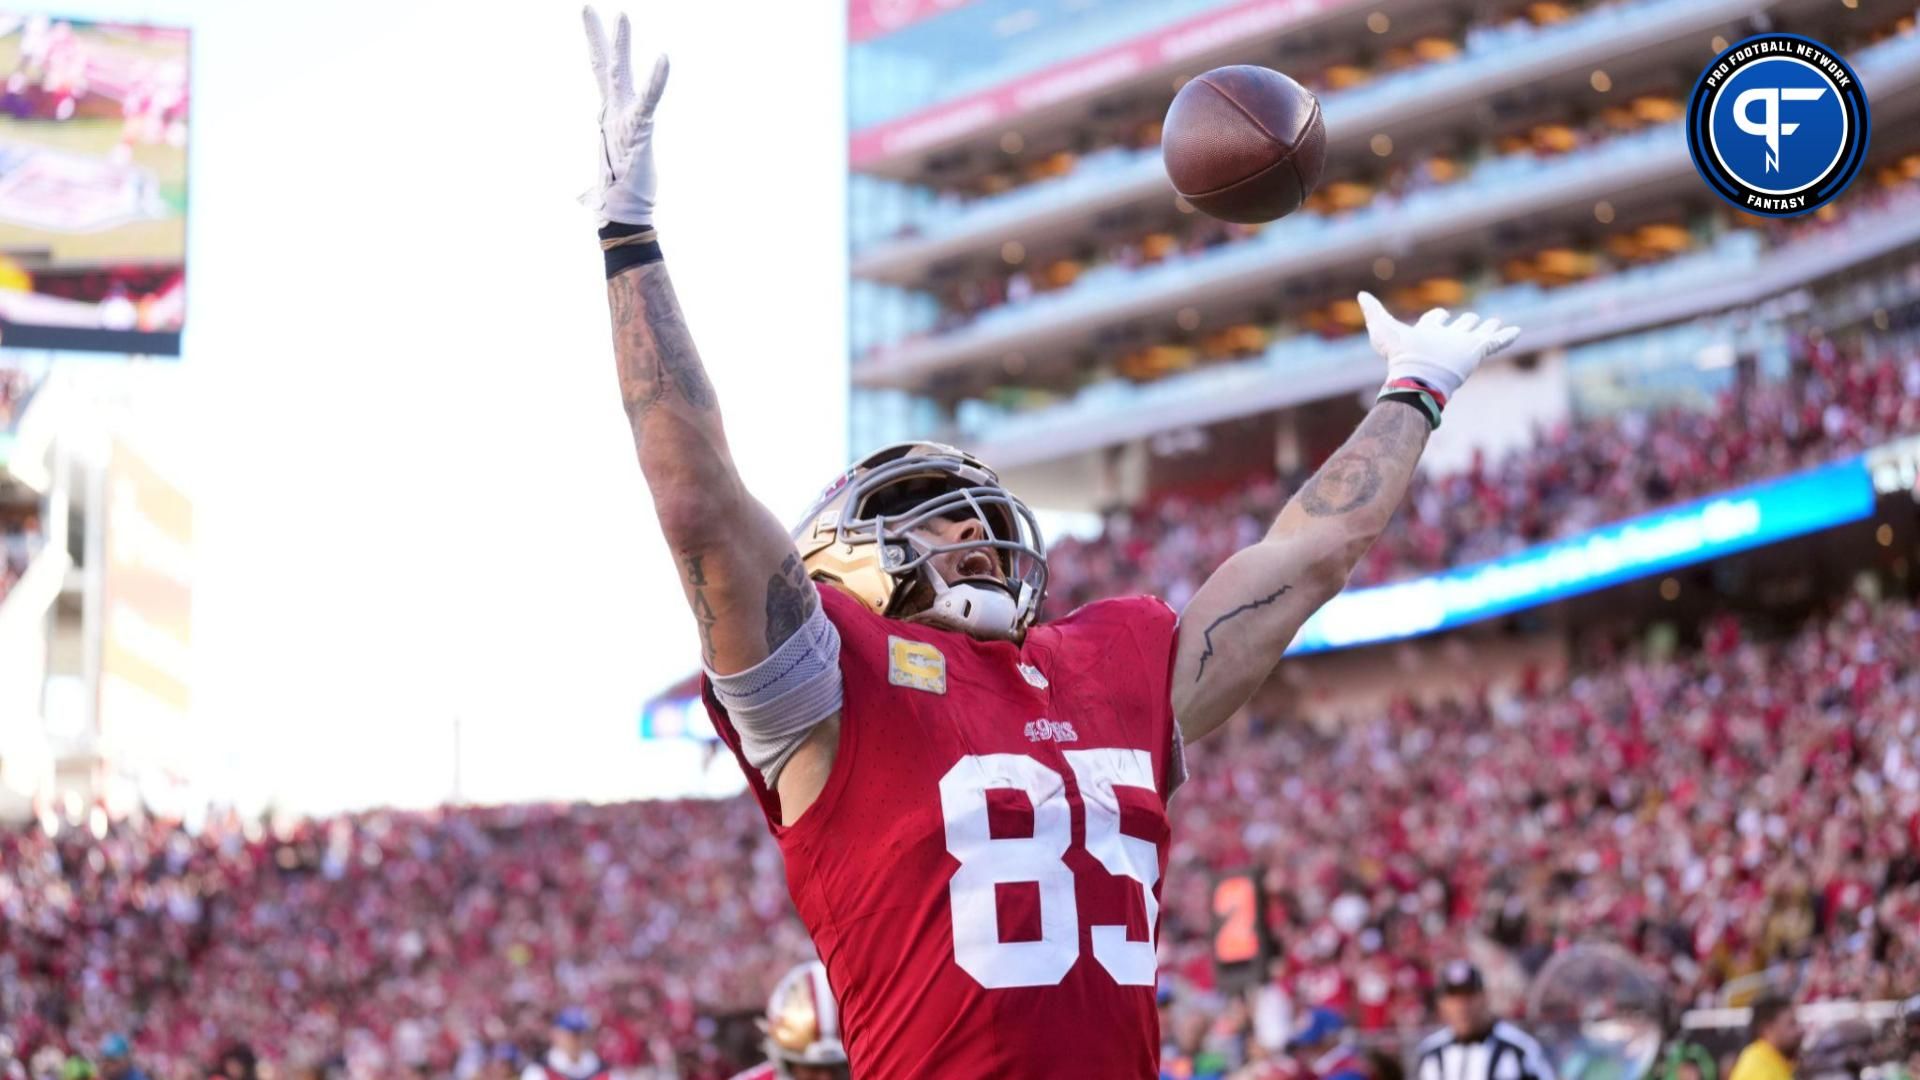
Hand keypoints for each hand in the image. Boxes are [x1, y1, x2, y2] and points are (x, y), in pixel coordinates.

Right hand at [582, 6, 667, 226]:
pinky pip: (649, 99)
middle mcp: (614, 111)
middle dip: (598, 36)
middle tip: (588, 6)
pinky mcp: (639, 129)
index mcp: (612, 113)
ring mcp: (624, 118)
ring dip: (621, 45)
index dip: (596, 45)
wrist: (625, 210)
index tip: (591, 20)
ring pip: (621, 74)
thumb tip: (599, 160)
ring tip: (622, 15)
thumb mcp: (623, 156)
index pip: (601, 72)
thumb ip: (616, 145)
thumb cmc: (624, 187)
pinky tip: (664, 58)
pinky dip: (657, 80)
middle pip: (604, 65)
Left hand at [1355, 291, 1520, 398]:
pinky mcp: (1476, 351)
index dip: (1437, 317)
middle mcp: (1446, 339)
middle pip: (1459, 327)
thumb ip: (1373, 311)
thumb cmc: (1400, 355)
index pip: (1435, 320)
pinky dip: (1505, 336)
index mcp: (1427, 333)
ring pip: (1478, 333)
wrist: (1419, 376)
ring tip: (1496, 322)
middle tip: (1474, 319)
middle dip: (1464, 323)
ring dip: (1487, 327)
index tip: (1441, 314)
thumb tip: (1361, 294)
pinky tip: (1516, 331)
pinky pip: (1495, 342)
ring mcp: (1462, 345)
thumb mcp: (1382, 328)